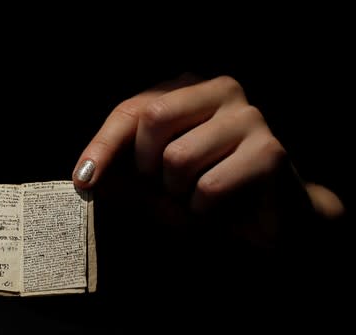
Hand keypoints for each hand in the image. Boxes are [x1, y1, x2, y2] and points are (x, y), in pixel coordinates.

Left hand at [72, 74, 342, 246]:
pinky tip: (221, 212)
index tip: (83, 180)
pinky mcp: (269, 151)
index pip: (133, 109)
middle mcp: (222, 90)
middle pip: (153, 118)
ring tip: (197, 201)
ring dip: (178, 196)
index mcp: (190, 89)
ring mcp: (249, 117)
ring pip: (178, 158)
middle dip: (148, 168)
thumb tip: (85, 177)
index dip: (104, 145)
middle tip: (166, 191)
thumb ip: (122, 173)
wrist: (272, 224)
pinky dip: (204, 212)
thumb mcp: (154, 183)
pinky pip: (208, 188)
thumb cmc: (206, 196)